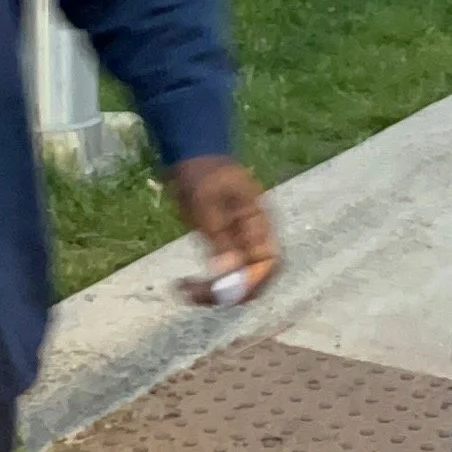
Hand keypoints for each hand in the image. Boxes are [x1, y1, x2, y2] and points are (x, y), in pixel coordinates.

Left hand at [171, 154, 278, 308]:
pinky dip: (205, 285)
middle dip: (229, 293)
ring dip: (213, 293)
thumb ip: (219, 235)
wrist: (191, 156)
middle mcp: (254, 236)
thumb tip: (229, 269)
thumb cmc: (201, 173)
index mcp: (258, 221)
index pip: (269, 261)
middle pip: (255, 278)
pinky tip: (182, 284)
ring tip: (182, 289)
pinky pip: (222, 277)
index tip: (223, 293)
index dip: (252, 282)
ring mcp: (240, 244)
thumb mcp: (205, 201)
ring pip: (237, 282)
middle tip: (194, 295)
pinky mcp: (225, 249)